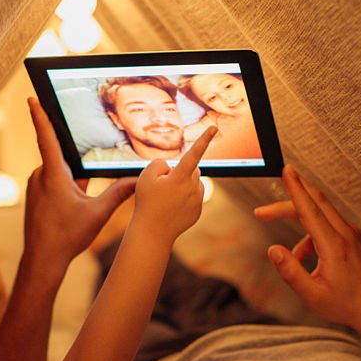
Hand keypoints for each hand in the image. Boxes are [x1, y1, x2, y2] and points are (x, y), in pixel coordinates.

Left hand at [25, 98, 137, 270]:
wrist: (42, 260)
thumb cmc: (67, 237)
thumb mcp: (98, 214)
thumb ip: (119, 193)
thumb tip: (138, 178)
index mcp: (54, 175)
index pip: (46, 137)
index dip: (40, 115)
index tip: (32, 98)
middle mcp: (40, 177)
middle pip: (61, 158)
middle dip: (77, 166)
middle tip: (84, 183)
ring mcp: (35, 187)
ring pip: (59, 173)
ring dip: (73, 181)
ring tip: (79, 205)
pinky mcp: (35, 197)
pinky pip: (53, 184)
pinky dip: (66, 190)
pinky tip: (73, 208)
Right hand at [132, 126, 216, 240]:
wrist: (152, 233)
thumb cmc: (147, 203)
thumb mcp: (146, 176)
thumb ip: (160, 163)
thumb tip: (173, 167)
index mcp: (181, 177)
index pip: (194, 154)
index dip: (204, 139)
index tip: (214, 128)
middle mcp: (193, 188)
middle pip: (190, 170)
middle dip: (179, 172)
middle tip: (161, 187)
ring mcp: (197, 201)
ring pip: (192, 183)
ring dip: (181, 185)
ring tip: (165, 199)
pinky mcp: (197, 211)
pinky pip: (192, 197)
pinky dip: (183, 199)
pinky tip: (171, 208)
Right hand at [253, 165, 360, 334]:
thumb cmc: (344, 305)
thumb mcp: (311, 294)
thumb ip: (290, 271)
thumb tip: (273, 250)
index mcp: (334, 246)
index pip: (310, 211)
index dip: (296, 189)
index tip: (287, 170)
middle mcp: (346, 235)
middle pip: (315, 203)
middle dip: (288, 203)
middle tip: (263, 212)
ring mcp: (353, 234)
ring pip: (321, 215)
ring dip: (300, 231)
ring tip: (293, 260)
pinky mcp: (355, 238)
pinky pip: (328, 227)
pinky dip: (312, 238)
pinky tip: (309, 261)